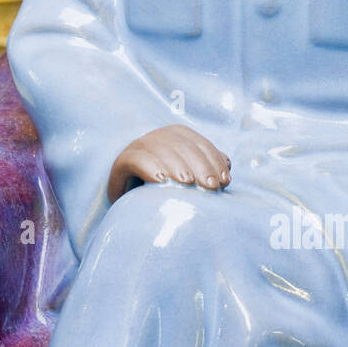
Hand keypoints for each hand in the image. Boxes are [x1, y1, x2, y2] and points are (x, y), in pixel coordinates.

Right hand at [107, 125, 230, 202]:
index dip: (213, 159)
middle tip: (211, 186)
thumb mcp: (188, 182)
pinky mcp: (121, 162)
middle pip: (180, 144)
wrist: (132, 209)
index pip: (197, 142)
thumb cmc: (165, 194)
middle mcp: (156, 138)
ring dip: (175, 164)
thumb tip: (226, 163)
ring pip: (158, 148)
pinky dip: (149, 167)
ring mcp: (137, 148)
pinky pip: (135, 159)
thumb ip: (206, 170)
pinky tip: (160, 181)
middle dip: (199, 164)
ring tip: (187, 183)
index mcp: (175, 138)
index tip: (224, 181)